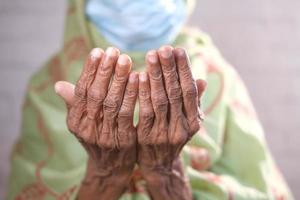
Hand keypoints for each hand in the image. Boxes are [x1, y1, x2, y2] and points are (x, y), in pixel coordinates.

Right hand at [55, 47, 137, 199]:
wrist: (111, 166)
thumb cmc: (97, 137)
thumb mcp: (82, 123)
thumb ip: (74, 104)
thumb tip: (58, 85)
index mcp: (74, 120)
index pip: (81, 91)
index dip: (90, 70)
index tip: (98, 51)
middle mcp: (86, 128)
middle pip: (95, 94)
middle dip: (105, 71)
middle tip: (114, 51)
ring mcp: (104, 135)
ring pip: (112, 102)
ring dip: (119, 79)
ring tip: (126, 60)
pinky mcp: (122, 140)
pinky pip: (127, 114)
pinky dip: (132, 95)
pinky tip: (138, 78)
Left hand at [137, 46, 205, 199]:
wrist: (159, 164)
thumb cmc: (172, 136)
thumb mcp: (187, 121)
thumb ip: (193, 101)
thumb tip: (201, 80)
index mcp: (194, 121)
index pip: (189, 91)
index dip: (185, 70)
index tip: (179, 50)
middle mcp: (182, 127)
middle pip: (175, 93)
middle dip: (170, 68)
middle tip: (164, 47)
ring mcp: (165, 133)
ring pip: (161, 100)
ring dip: (156, 76)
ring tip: (152, 55)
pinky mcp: (147, 137)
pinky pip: (144, 112)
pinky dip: (142, 93)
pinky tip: (139, 76)